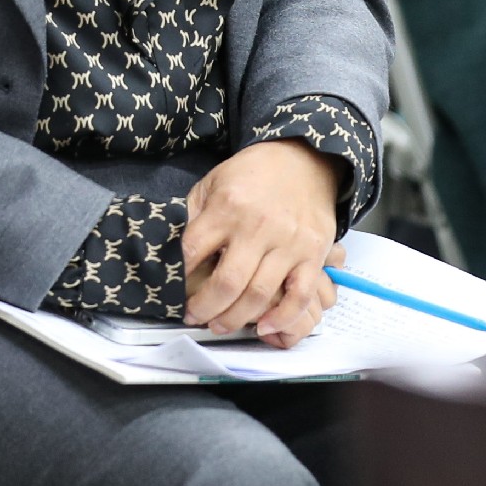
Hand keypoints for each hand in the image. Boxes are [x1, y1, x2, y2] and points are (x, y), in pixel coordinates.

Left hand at [182, 140, 340, 345]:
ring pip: (260, 294)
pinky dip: (282, 317)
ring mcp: (289, 242)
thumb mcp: (213, 182)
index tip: (172, 290)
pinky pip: (299, 295)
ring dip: (236, 319)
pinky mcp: (313, 254)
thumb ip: (194, 214)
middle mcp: (258, 227)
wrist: (303, 159)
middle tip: (194, 317)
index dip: (178, 275)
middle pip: (228, 282)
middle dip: (205, 308)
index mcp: (227, 207)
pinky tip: (264, 326)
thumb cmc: (252, 174)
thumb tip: (172, 250)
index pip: (193, 250)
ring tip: (220, 326)